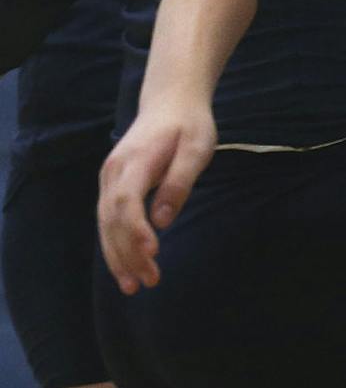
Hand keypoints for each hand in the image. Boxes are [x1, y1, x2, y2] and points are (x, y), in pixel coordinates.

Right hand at [98, 99, 216, 293]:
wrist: (170, 101)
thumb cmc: (189, 125)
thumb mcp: (197, 148)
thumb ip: (179, 182)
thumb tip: (163, 220)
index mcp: (135, 161)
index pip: (128, 202)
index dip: (136, 230)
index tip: (153, 253)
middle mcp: (113, 172)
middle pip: (113, 220)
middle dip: (127, 254)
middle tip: (147, 283)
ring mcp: (108, 179)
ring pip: (105, 225)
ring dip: (117, 257)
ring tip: (132, 286)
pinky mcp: (112, 185)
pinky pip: (108, 220)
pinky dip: (114, 245)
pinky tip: (125, 266)